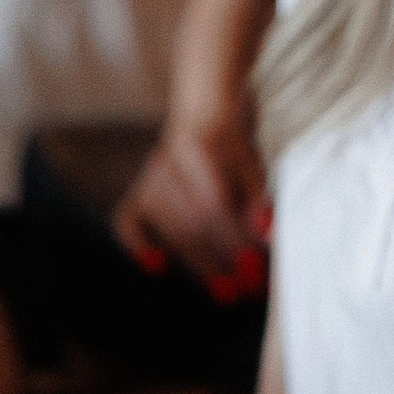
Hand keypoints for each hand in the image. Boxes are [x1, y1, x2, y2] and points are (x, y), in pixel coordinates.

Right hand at [113, 103, 268, 301]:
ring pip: (167, 226)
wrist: (204, 104)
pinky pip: (127, 220)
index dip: (235, 236)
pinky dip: (138, 244)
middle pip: (190, 220)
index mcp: (199, 147)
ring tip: (226, 289)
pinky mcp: (141, 189)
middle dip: (221, 258)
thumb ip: (258, 194)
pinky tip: (157, 266)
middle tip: (248, 287)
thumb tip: (266, 232)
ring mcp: (150, 176)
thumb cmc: (234, 136)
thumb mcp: (253, 158)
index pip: (214, 202)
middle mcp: (167, 161)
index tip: (257, 263)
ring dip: (197, 262)